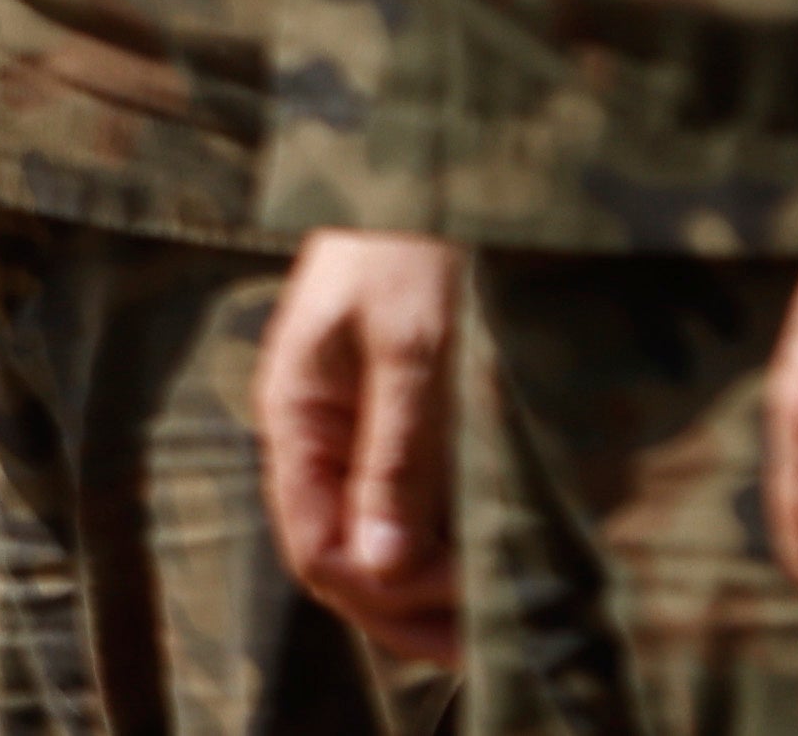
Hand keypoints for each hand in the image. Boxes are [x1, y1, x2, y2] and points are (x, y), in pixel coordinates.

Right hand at [260, 227, 471, 670]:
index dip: (382, 592)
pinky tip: (490, 558)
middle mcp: (317, 437)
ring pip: (374, 542)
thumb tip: (377, 568)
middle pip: (343, 560)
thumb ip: (396, 454)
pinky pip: (404, 509)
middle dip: (409, 607)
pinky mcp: (395, 422)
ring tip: (499, 611)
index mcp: (297, 416)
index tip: (463, 598)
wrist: (437, 163)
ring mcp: (353, 432)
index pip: (316, 548)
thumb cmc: (417, 243)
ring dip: (429, 585)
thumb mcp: (414, 347)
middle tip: (494, 633)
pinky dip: (443, 545)